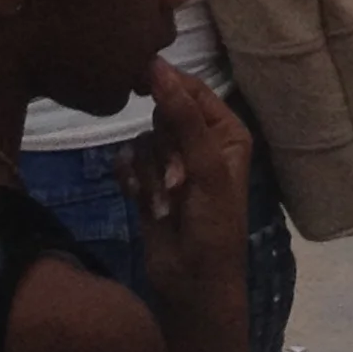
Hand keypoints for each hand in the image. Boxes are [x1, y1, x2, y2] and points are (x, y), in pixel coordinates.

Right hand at [124, 58, 252, 322]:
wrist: (191, 287)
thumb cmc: (213, 227)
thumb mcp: (206, 168)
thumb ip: (182, 116)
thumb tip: (156, 64)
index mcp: (225, 131)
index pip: (191, 89)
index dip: (168, 88)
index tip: (140, 82)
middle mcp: (199, 142)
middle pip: (163, 113)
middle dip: (163, 146)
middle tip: (176, 180)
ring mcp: (172, 164)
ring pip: (144, 139)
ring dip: (149, 172)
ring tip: (163, 202)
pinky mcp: (147, 183)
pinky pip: (128, 161)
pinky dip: (131, 179)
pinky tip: (139, 200)